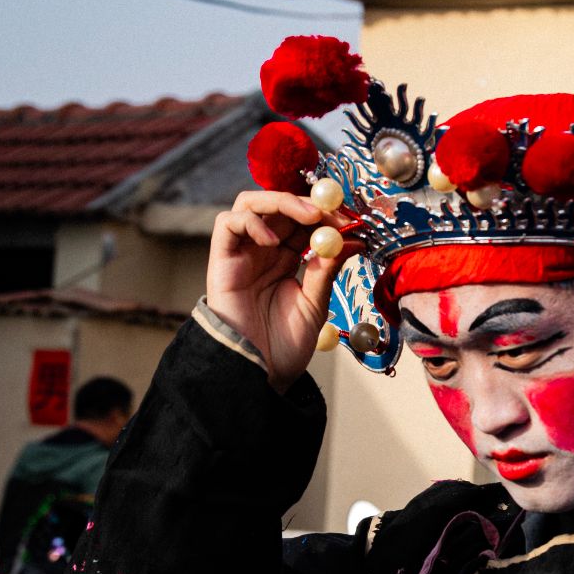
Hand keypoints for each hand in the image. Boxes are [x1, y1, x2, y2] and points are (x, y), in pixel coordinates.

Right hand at [206, 190, 353, 391]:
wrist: (260, 372)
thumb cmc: (284, 345)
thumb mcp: (315, 303)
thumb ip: (327, 270)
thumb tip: (352, 241)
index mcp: (285, 259)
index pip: (302, 221)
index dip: (325, 215)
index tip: (351, 220)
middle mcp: (261, 251)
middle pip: (279, 206)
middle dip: (308, 204)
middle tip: (333, 213)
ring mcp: (241, 253)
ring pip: (250, 204)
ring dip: (281, 202)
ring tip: (309, 217)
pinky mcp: (221, 260)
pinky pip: (227, 223)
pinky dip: (251, 221)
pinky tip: (272, 241)